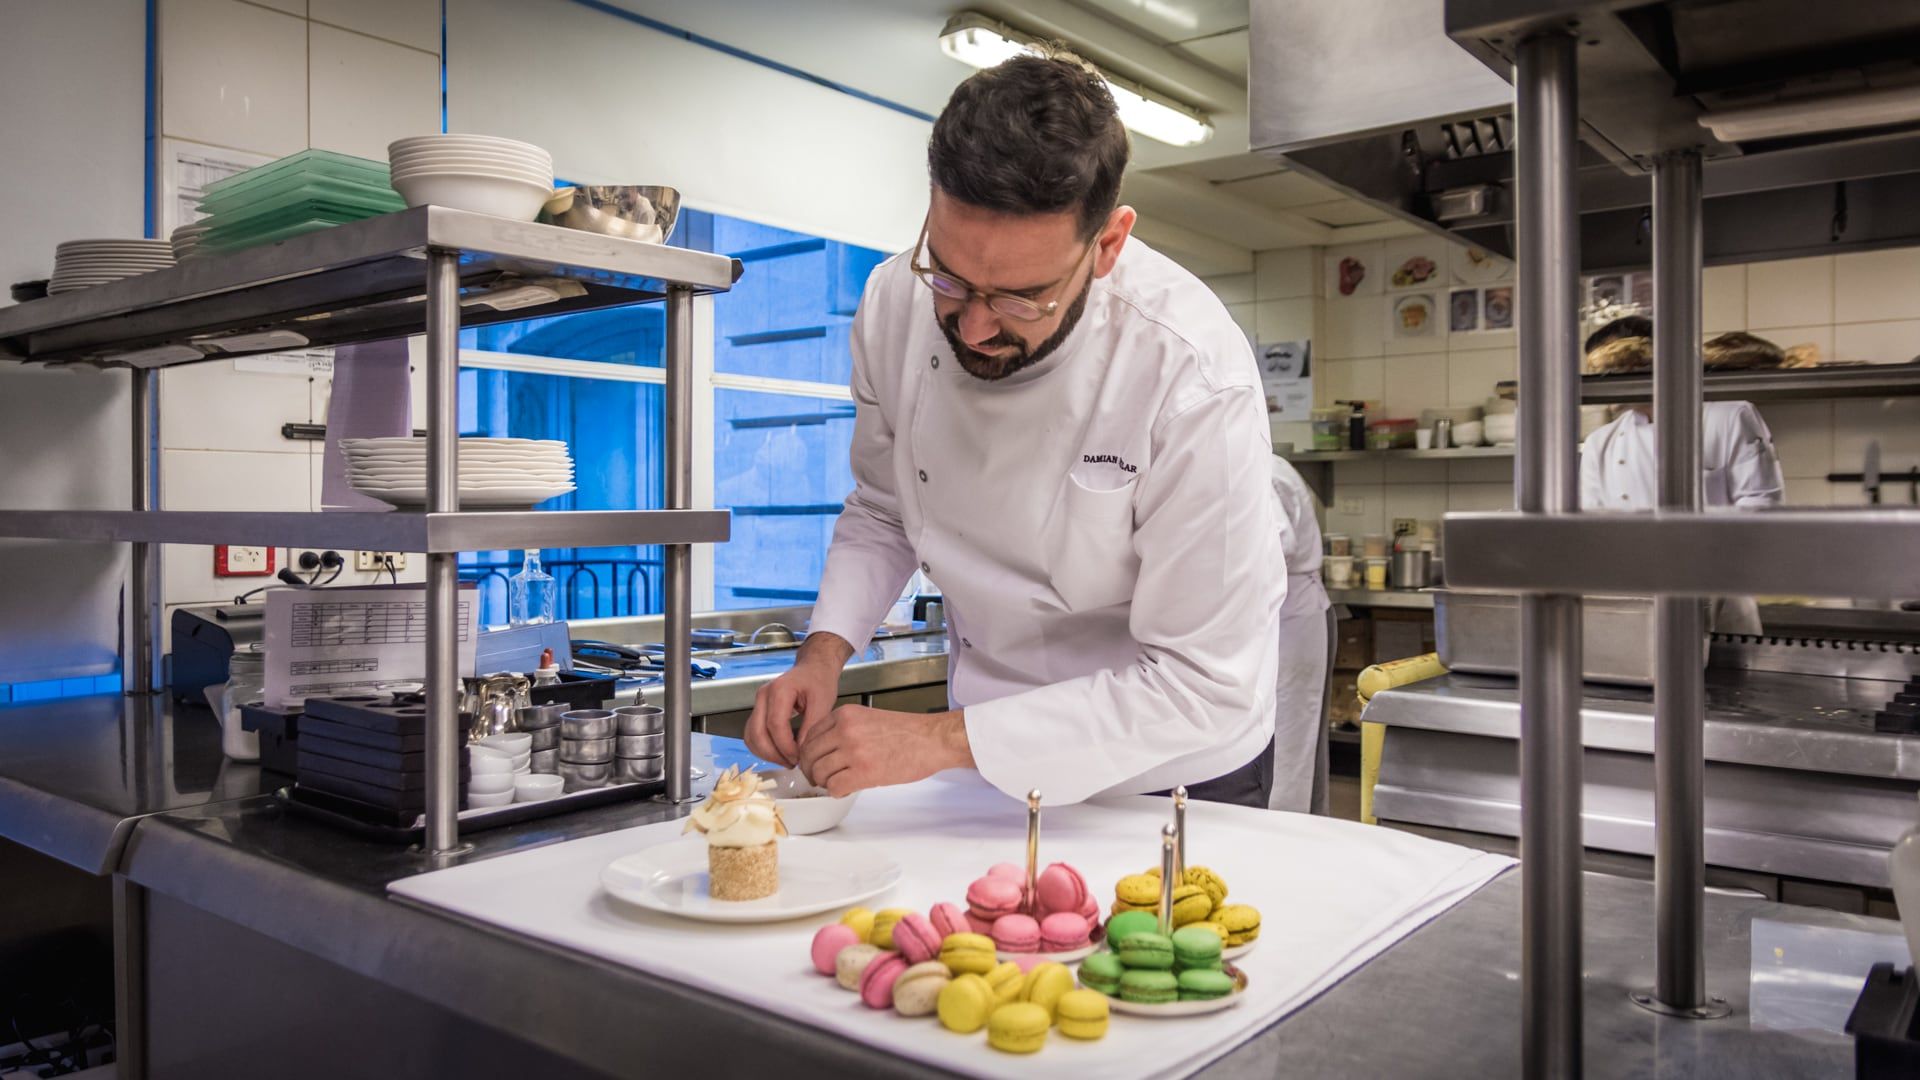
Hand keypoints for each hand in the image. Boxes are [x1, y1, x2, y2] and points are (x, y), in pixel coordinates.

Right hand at [743, 631, 852, 766]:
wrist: (813, 669)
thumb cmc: (819, 682)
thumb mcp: (823, 703)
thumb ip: (811, 727)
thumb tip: (801, 752)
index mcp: (780, 690)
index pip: (775, 724)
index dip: (785, 746)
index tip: (799, 758)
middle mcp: (763, 695)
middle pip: (757, 732)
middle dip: (773, 754)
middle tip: (792, 764)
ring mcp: (758, 703)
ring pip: (751, 736)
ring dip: (766, 753)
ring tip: (787, 761)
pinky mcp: (758, 710)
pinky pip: (752, 734)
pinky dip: (762, 748)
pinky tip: (779, 754)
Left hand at [797, 705, 973, 796]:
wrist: (932, 740)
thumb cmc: (907, 732)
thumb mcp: (868, 718)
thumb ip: (844, 729)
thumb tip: (823, 751)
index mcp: (845, 715)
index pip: (810, 735)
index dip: (809, 753)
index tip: (814, 762)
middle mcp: (845, 730)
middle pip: (809, 755)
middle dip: (811, 770)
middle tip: (819, 778)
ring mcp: (854, 751)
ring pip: (819, 773)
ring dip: (825, 783)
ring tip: (837, 783)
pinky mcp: (864, 772)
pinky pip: (834, 787)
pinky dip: (837, 792)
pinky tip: (848, 788)